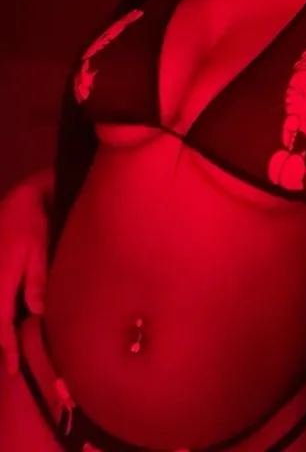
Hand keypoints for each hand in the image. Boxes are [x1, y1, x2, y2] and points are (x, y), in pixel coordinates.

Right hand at [0, 179, 48, 373]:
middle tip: (11, 364)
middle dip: (1, 341)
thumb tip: (37, 313)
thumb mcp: (39, 250)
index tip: (12, 369)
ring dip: (1, 326)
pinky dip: (2, 311)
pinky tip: (10, 316)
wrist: (21, 199)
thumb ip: (36, 281)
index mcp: (1, 280)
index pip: (1, 323)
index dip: (7, 347)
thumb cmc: (34, 223)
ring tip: (10, 347)